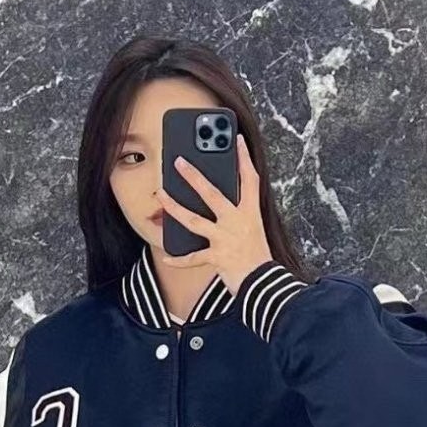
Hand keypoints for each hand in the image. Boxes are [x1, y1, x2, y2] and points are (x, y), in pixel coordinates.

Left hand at [154, 134, 274, 294]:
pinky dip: (180, 259)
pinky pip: (193, 258)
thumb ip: (240, 215)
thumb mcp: (255, 230)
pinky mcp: (217, 257)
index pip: (250, 180)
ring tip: (161, 194)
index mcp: (251, 213)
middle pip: (212, 194)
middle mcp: (237, 222)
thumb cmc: (260, 257)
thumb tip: (219, 203)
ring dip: (175, 207)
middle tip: (178, 161)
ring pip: (194, 220)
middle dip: (193, 176)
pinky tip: (167, 255)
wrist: (265, 285)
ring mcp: (226, 239)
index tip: (236, 140)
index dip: (244, 159)